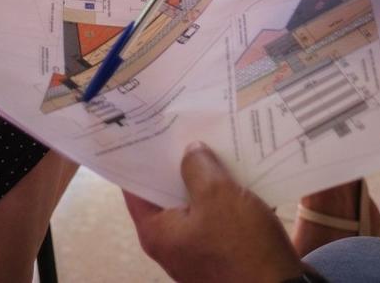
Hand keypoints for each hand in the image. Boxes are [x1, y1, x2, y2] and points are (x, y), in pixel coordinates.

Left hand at [123, 144, 301, 282]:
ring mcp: (199, 249)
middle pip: (168, 192)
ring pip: (198, 202)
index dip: (143, 156)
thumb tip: (191, 152)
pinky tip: (243, 171)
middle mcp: (172, 243)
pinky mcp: (224, 252)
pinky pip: (221, 216)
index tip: (149, 128)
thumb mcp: (217, 195)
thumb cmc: (242, 248)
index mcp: (157, 232)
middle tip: (188, 126)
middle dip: (181, 161)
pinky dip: (228, 196)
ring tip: (218, 141)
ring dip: (210, 176)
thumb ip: (197, 166)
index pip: (136, 186)